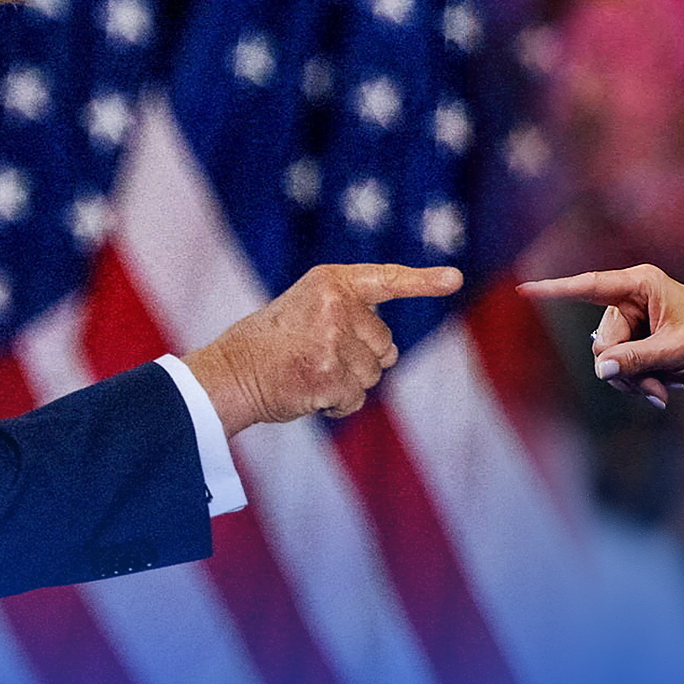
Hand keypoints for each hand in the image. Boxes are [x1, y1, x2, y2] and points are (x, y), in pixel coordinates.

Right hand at [184, 263, 461, 434]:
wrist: (229, 373)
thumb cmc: (269, 344)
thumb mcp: (308, 309)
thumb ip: (348, 316)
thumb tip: (390, 352)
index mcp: (332, 282)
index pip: (388, 279)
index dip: (424, 281)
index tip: (454, 279)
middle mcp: (337, 306)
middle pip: (385, 344)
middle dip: (361, 357)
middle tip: (318, 355)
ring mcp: (335, 341)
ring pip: (373, 374)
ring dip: (348, 383)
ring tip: (310, 373)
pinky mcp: (331, 376)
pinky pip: (356, 399)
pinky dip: (338, 405)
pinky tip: (310, 394)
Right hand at [517, 264, 683, 407]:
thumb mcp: (675, 352)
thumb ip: (635, 359)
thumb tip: (601, 368)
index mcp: (642, 285)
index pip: (589, 287)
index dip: (555, 290)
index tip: (523, 290)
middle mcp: (632, 298)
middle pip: (603, 340)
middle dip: (625, 370)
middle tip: (655, 389)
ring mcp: (633, 321)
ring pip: (609, 359)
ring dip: (634, 381)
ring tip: (663, 390)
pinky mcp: (636, 340)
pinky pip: (619, 366)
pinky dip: (638, 382)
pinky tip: (663, 389)